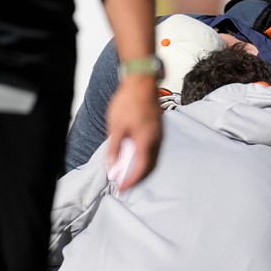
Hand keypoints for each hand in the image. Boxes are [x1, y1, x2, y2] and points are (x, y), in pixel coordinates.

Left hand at [104, 76, 161, 191]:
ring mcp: (159, 135)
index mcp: (146, 142)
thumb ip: (114, 148)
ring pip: (152, 158)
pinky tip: (133, 155)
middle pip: (149, 166)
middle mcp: (156, 141)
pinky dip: (143, 156)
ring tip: (127, 171)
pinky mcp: (158, 129)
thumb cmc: (129, 102)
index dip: (131, 181)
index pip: (140, 169)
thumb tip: (111, 165)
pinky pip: (153, 149)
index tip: (122, 188)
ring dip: (140, 167)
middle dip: (137, 177)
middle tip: (124, 183)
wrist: (141, 82)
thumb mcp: (116, 127)